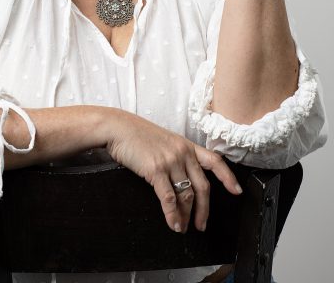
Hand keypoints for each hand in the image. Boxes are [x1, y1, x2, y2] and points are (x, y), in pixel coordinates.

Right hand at [106, 110, 241, 233]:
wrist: (118, 128)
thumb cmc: (137, 135)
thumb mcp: (164, 141)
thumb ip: (176, 155)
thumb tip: (181, 179)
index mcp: (186, 145)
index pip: (215, 161)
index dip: (228, 177)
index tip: (237, 191)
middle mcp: (183, 152)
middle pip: (203, 186)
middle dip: (204, 210)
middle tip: (201, 225)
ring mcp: (171, 161)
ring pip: (186, 195)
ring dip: (186, 215)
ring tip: (182, 227)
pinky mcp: (156, 169)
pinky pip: (169, 198)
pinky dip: (172, 215)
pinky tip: (173, 223)